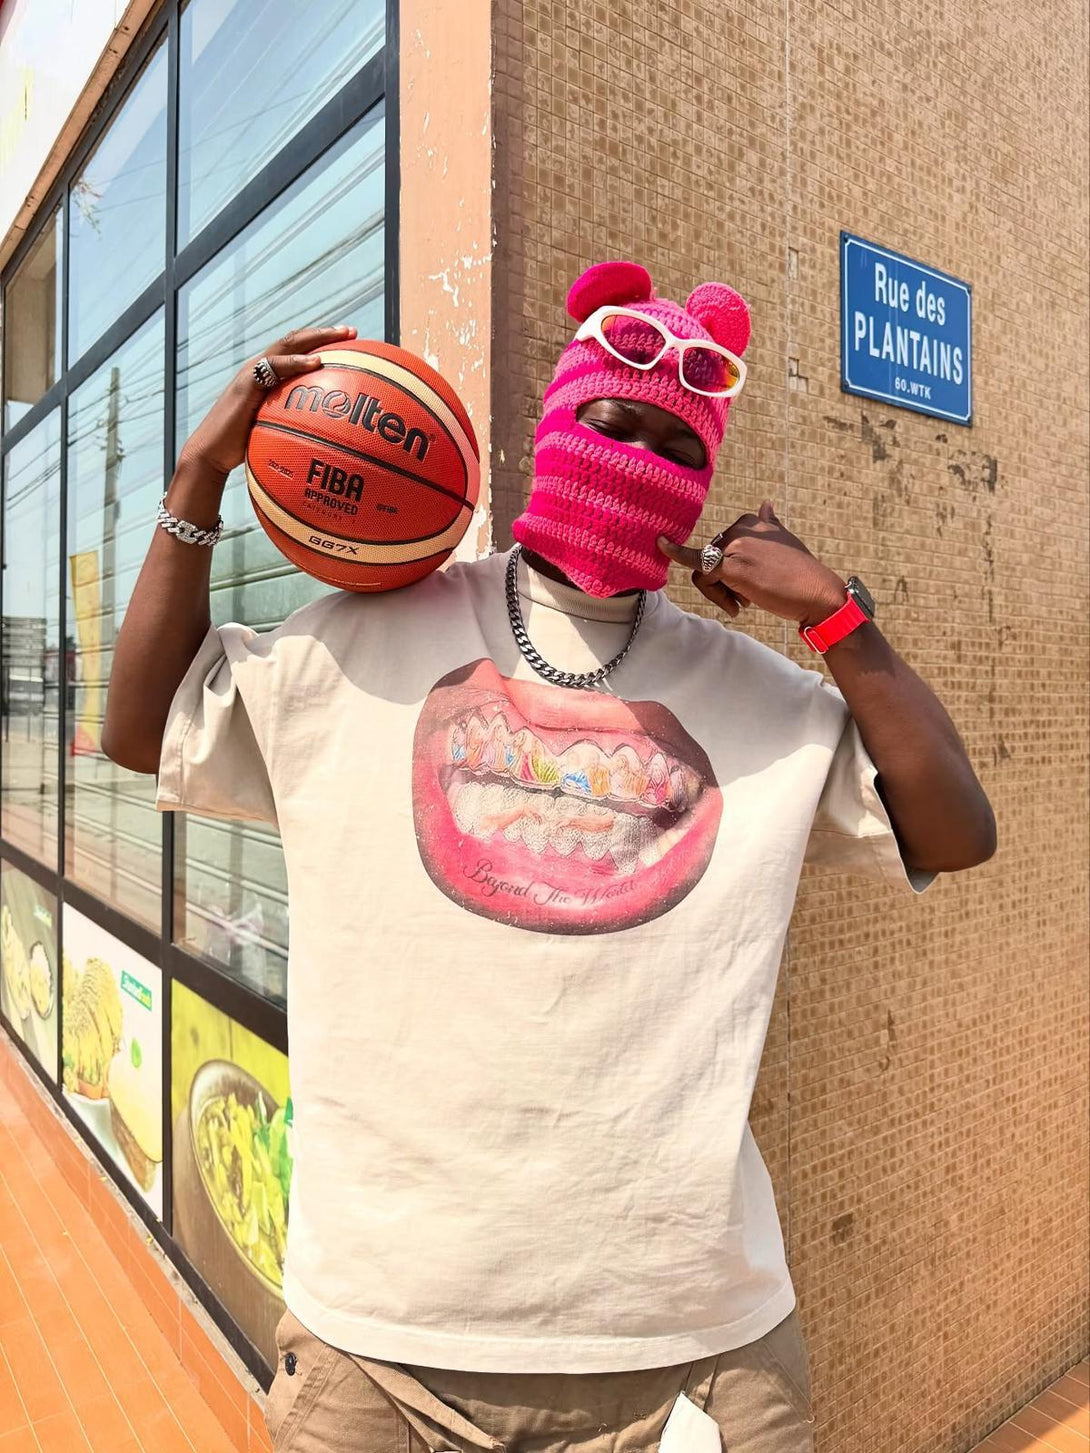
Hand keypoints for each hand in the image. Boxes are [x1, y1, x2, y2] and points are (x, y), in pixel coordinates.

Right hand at [177, 325, 356, 477]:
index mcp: (267, 375)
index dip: (321, 342)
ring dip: (316, 338)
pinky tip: (317, 363)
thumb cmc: (243, 446)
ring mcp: (252, 373)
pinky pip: (275, 367)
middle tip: (352, 331)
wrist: (212, 451)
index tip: (349, 342)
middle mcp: (260, 367)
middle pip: (295, 340)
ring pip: (287, 345)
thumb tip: (324, 437)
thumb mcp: (273, 429)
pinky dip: (296, 362)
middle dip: (325, 333)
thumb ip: (293, 422)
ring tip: (341, 335)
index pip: (296, 350)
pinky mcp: (246, 383)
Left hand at [658, 500, 846, 626]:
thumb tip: (765, 504)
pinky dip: (690, 569)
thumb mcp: (785, 540)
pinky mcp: (731, 566)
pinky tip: (685, 565)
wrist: (817, 592)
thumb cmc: (801, 573)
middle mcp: (741, 529)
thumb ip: (769, 523)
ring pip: (703, 572)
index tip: (745, 586)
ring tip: (744, 604)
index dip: (725, 571)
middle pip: (708, 560)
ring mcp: (735, 546)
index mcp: (750, 522)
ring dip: (718, 594)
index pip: (719, 546)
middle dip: (721, 585)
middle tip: (745, 601)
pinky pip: (699, 570)